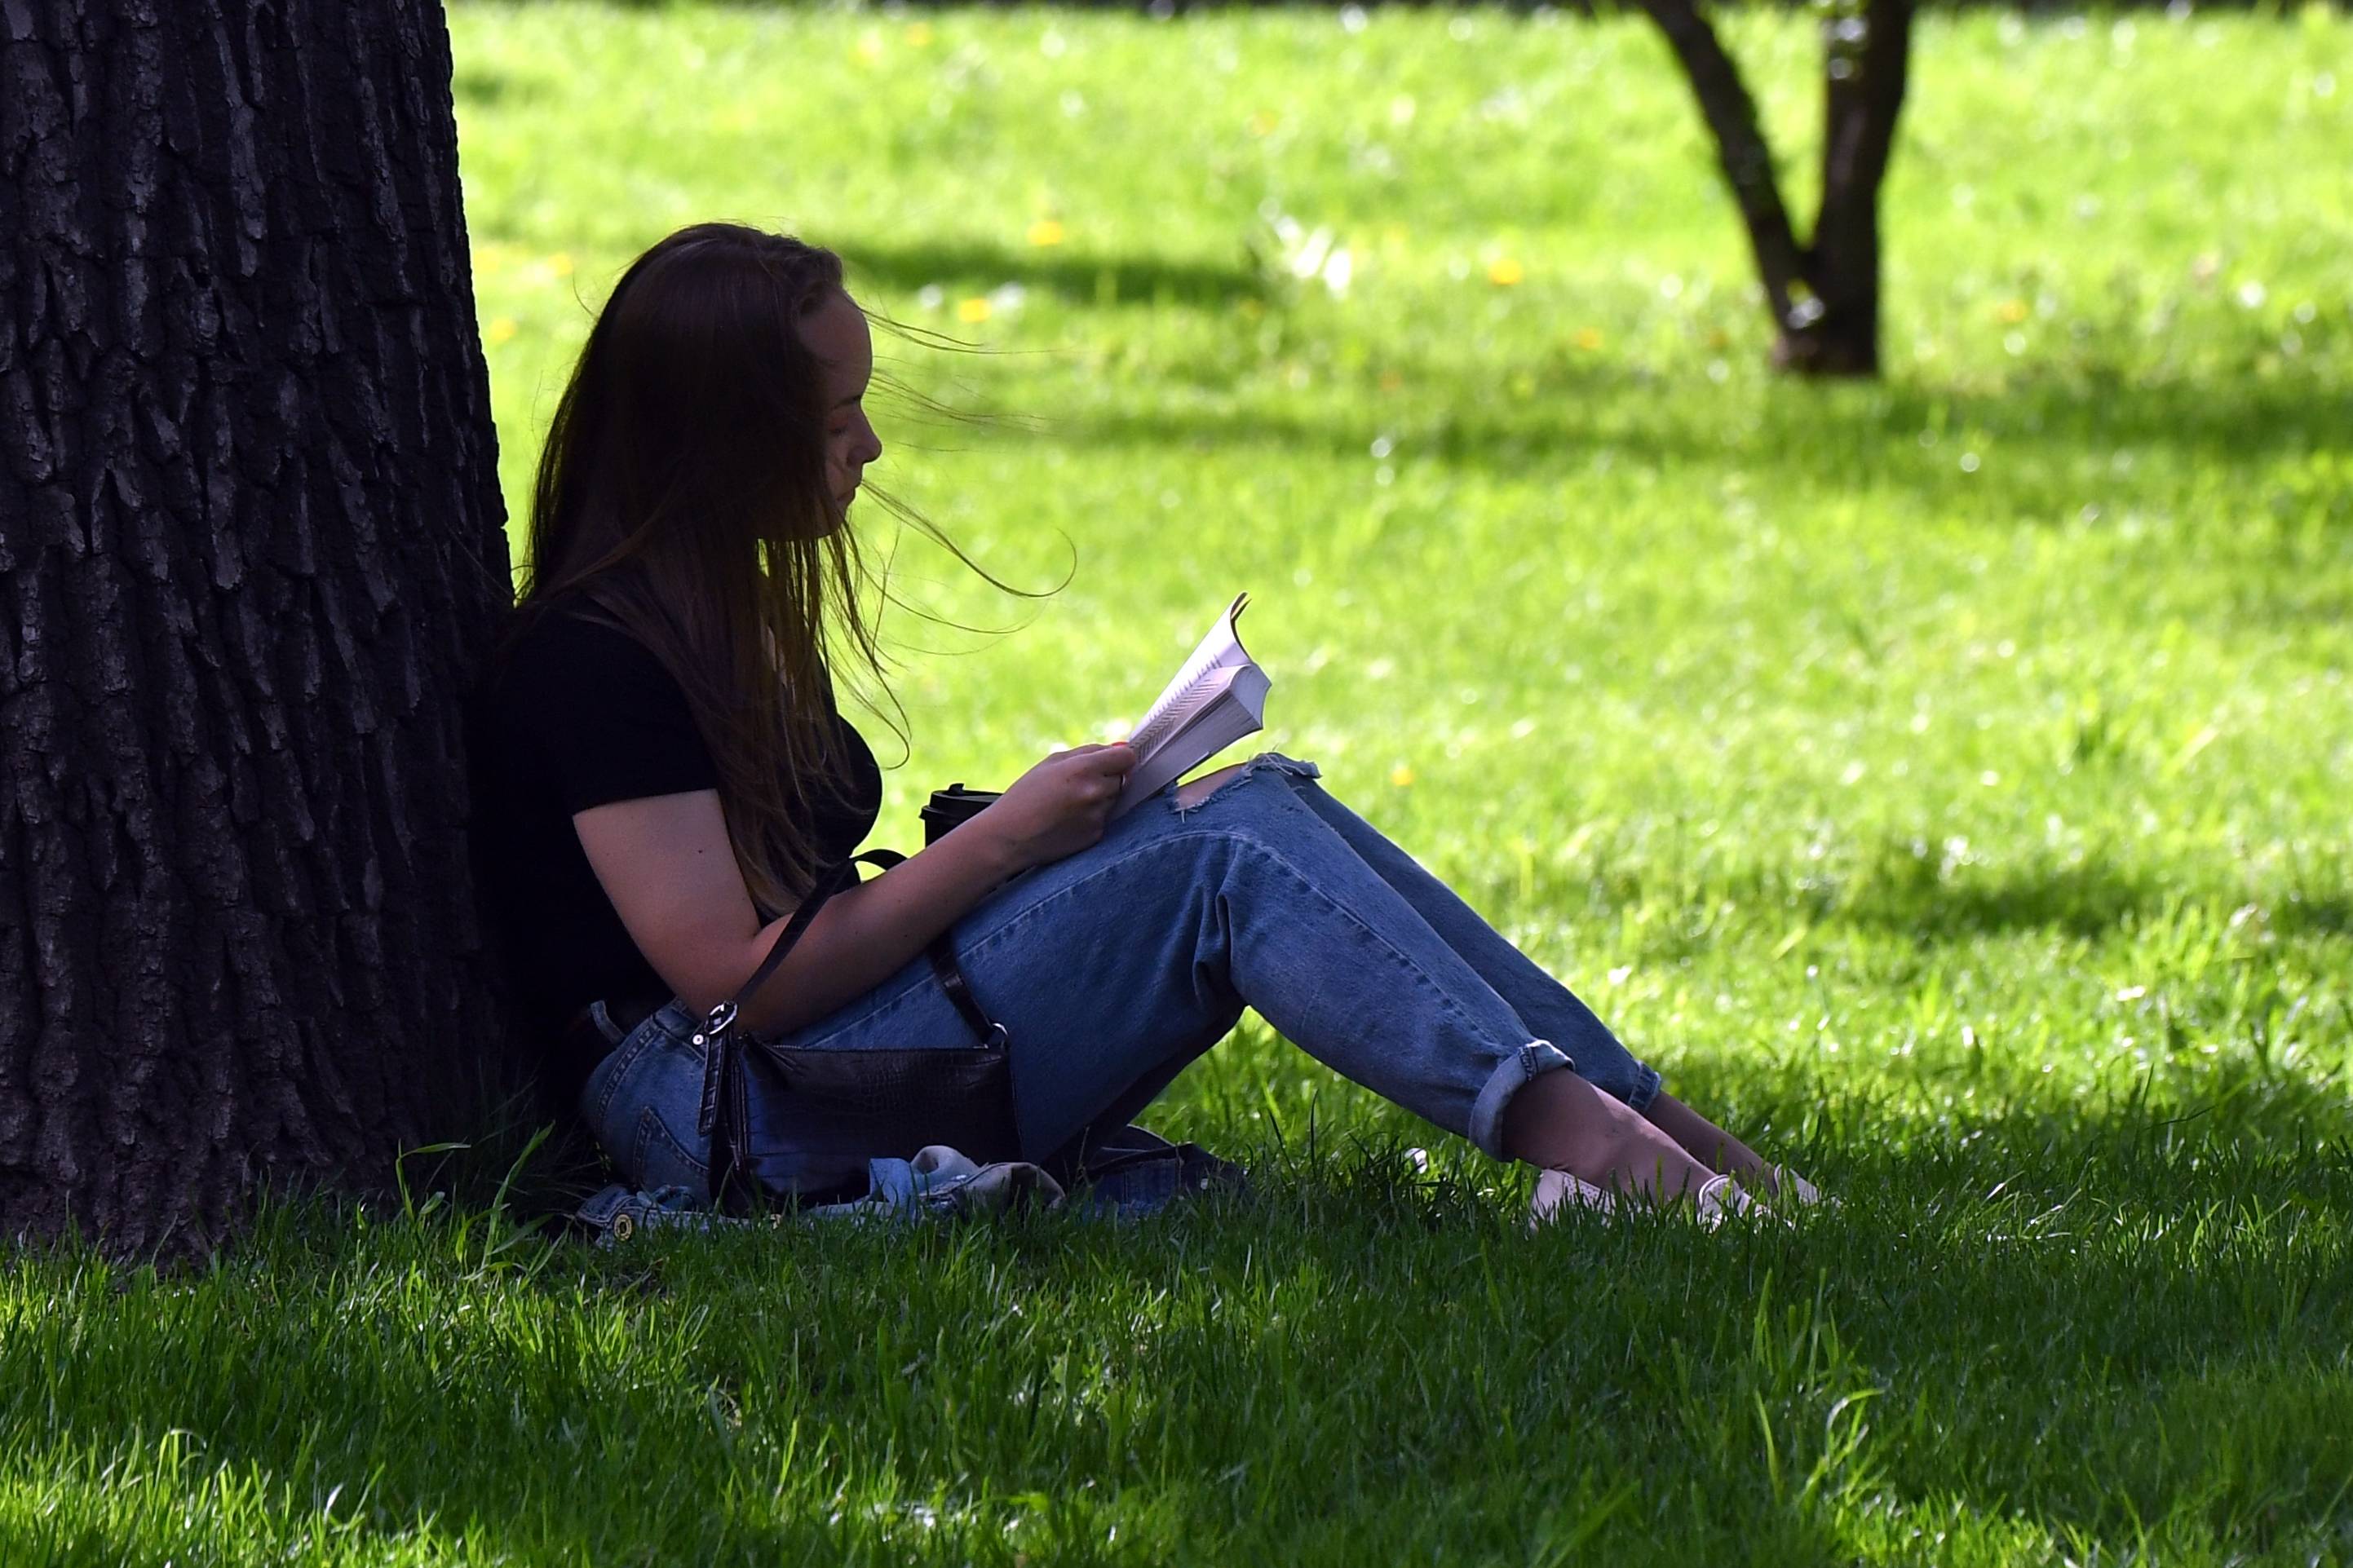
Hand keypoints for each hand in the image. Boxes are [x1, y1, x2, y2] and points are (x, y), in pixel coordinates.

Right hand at [977, 742, 1135, 872]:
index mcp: (1084, 769)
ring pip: (1113, 799)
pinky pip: (1104, 819)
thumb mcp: (1052, 762)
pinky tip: (1068, 819)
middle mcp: (1095, 793)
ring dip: (1099, 798)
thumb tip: (1122, 747)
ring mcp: (1097, 816)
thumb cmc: (1026, 795)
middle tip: (1077, 784)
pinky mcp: (1096, 835)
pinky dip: (1091, 817)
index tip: (1112, 761)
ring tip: (1068, 804)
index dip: (1120, 758)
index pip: (1127, 757)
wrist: (1009, 837)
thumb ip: (1091, 752)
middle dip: (1106, 778)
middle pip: (1122, 778)